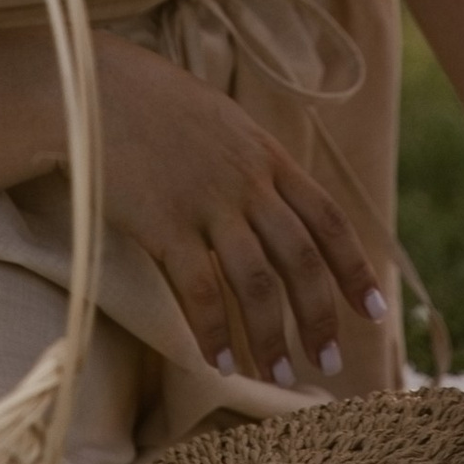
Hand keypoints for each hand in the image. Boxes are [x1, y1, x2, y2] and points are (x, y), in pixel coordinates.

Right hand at [94, 33, 388, 385]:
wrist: (89, 85)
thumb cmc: (151, 102)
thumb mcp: (220, 121)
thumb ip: (252, 162)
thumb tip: (276, 205)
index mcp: (266, 154)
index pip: (327, 218)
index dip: (354, 268)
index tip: (374, 312)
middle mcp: (247, 180)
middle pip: (300, 259)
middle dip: (321, 316)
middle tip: (330, 362)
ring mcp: (207, 202)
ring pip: (258, 283)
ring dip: (273, 337)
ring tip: (280, 378)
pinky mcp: (164, 223)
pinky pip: (200, 290)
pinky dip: (215, 332)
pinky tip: (220, 362)